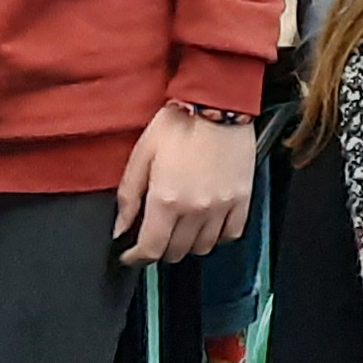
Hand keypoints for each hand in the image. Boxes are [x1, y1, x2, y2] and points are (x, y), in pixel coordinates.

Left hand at [118, 106, 258, 266]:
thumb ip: (128, 196)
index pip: (150, 249)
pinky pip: (231, 235)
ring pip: (202, 248)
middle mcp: (195, 210)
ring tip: (181, 228)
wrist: (218, 104)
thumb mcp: (142, 154)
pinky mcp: (242, 199)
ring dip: (188, 244)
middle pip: (176, 252)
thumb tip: (120, 229)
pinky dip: (217, 236)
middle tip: (155, 234)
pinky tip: (207, 224)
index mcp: (166, 200)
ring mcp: (222, 207)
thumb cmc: (179, 123)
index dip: (136, 258)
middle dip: (160, 248)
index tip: (132, 255)